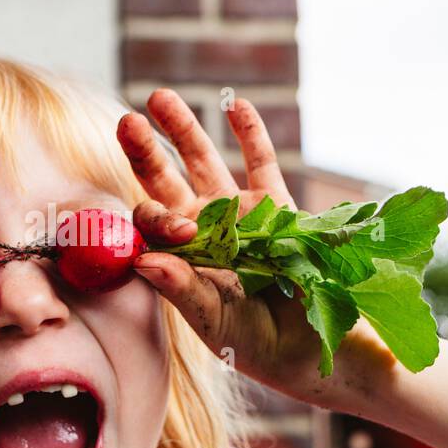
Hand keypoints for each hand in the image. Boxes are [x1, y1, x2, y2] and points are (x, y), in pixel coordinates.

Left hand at [118, 89, 354, 398]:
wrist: (320, 349)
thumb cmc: (260, 347)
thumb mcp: (218, 324)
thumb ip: (182, 291)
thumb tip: (141, 260)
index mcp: (180, 260)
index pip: (153, 226)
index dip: (158, 219)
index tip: (183, 229)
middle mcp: (203, 232)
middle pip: (165, 182)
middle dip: (145, 153)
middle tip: (126, 123)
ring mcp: (239, 215)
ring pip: (204, 163)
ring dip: (183, 130)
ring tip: (159, 98)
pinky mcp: (278, 206)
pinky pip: (260, 162)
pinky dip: (249, 134)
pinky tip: (235, 106)